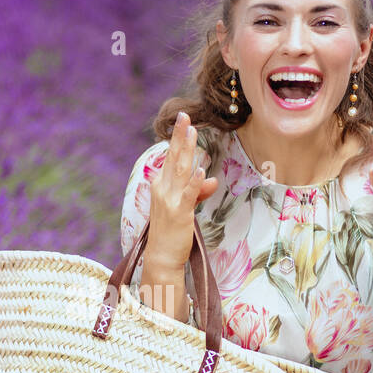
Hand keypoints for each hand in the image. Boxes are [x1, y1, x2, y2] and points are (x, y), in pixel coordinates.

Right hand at [145, 111, 219, 270]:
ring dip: (187, 150)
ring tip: (192, 132)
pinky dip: (195, 181)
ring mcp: (169, 200)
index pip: (170, 159)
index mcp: (160, 186)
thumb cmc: (171, 233)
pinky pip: (188, 194)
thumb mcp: (185, 208)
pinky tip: (201, 169)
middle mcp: (162, 189)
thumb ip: (197, 191)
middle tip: (184, 115)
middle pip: (173, 158)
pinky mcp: (180, 212)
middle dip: (179, 136)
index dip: (177, 140)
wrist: (162, 257)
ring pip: (180, 170)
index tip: (184, 123)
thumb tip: (212, 179)